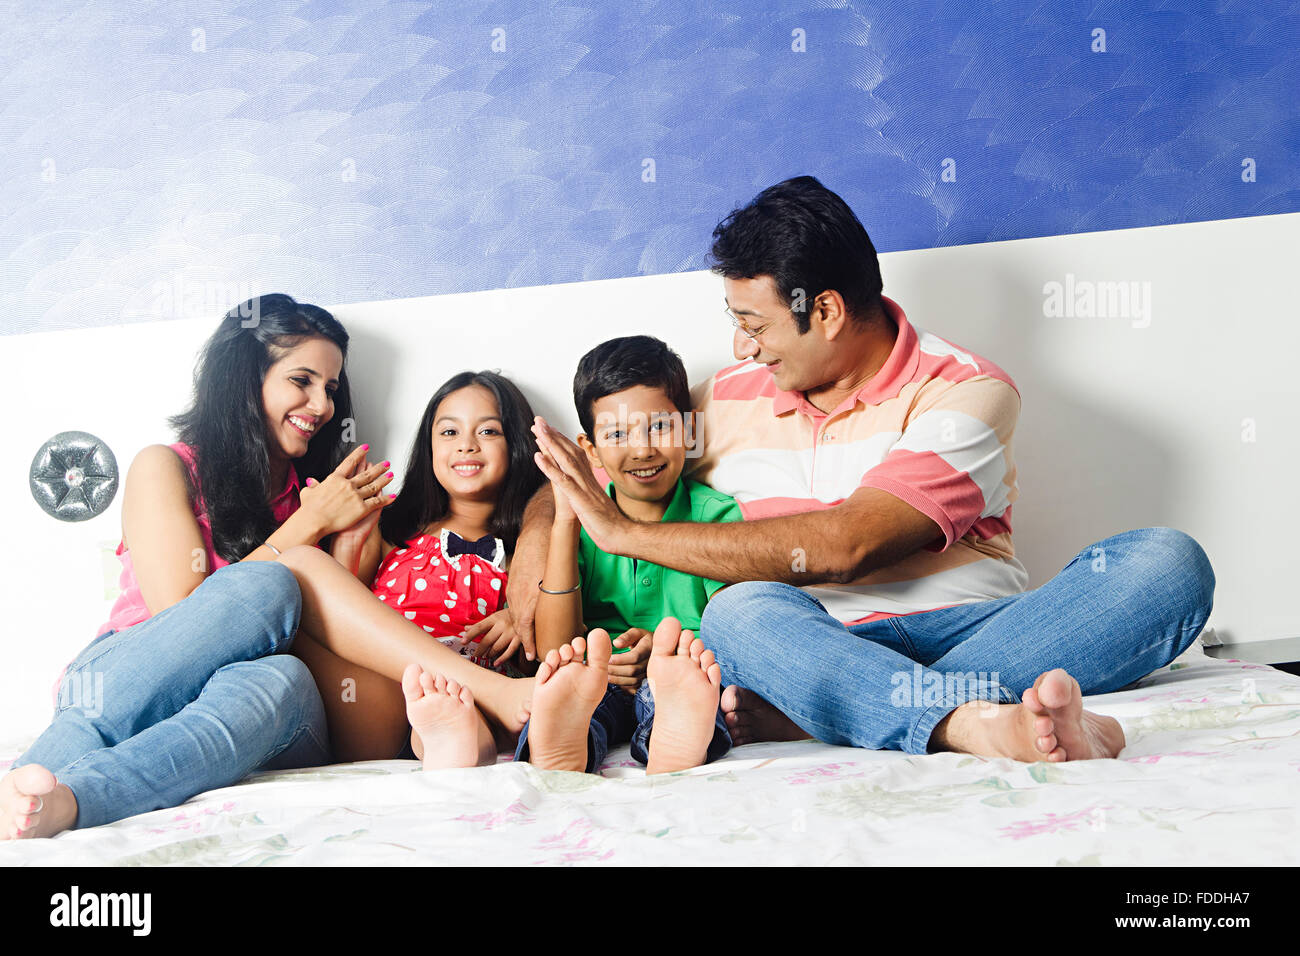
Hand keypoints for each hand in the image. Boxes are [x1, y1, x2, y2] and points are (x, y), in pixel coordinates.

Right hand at [299, 445, 394, 538]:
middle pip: (366, 474)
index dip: (359, 454)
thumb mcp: (308, 493)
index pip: (350, 462)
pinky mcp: (361, 508)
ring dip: (384, 480)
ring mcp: (356, 495)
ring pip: (374, 486)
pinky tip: (392, 496)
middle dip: (378, 468)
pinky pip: (377, 502)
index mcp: (335, 479)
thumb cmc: (309, 509)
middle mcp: (347, 485)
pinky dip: (386, 499)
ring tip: (390, 475)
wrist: (313, 521)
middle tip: (385, 464)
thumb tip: (311, 482)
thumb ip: (312, 486)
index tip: (365, 449)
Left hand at [461, 609, 519, 667]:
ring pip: (497, 647)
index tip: (463, 642)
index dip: (470, 635)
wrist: (527, 612)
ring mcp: (511, 633)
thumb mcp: (494, 617)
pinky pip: (510, 651)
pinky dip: (502, 658)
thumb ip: (480, 624)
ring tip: (485, 657)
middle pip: (487, 640)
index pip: (479, 627)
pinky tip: (496, 663)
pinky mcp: (520, 639)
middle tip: (475, 655)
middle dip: (479, 650)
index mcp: (494, 619)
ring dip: (489, 654)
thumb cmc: (508, 616)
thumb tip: (466, 629)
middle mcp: (502, 625)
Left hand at [531, 417, 630, 552]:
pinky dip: (550, 467)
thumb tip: (585, 489)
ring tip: (538, 429)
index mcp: (589, 480)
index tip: (550, 429)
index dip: (561, 441)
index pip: (574, 455)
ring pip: (565, 460)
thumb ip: (589, 493)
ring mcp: (583, 487)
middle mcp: (586, 479)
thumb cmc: (609, 523)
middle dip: (553, 435)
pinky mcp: (580, 499)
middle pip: (569, 452)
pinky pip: (563, 481)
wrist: (622, 535)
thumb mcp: (596, 503)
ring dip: (550, 443)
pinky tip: (538, 456)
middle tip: (539, 421)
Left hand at [606, 627, 651, 692]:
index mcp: (649, 648)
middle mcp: (652, 663)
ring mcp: (651, 674)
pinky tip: (615, 682)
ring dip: (617, 680)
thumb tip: (616, 643)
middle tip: (602, 668)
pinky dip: (623, 687)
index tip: (608, 659)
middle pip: (633, 670)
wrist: (656, 651)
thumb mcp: (636, 633)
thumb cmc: (642, 640)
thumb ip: (626, 637)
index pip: (634, 657)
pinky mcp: (647, 683)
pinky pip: (635, 688)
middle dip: (616, 670)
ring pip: (633, 681)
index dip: (620, 659)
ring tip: (605, 676)